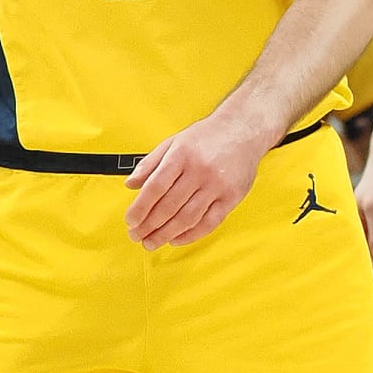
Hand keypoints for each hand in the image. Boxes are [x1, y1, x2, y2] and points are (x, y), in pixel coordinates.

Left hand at [124, 110, 266, 248]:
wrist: (242, 129)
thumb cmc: (206, 136)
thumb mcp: (172, 142)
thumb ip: (149, 164)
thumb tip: (130, 184)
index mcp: (181, 156)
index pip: (155, 187)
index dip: (140, 208)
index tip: (130, 220)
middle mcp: (199, 171)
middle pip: (169, 206)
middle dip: (149, 226)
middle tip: (136, 236)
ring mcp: (217, 185)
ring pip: (188, 218)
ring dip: (166, 234)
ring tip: (151, 242)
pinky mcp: (232, 197)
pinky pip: (210, 222)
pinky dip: (191, 235)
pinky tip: (176, 239)